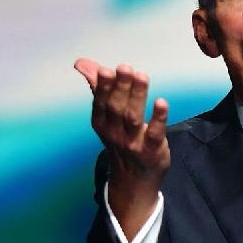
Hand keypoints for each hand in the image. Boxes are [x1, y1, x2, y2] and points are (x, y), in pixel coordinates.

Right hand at [74, 59, 169, 236]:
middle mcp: (114, 132)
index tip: (105, 69)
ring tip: (141, 76)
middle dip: (120, 87)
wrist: (134, 179)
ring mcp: (132, 142)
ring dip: (137, 96)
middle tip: (125, 68)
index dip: (103, 87)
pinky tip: (161, 103)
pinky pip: (155, 134)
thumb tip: (81, 64)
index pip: (101, 102)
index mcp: (101, 122)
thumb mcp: (106, 116)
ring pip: (133, 117)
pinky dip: (158, 118)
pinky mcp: (152, 149)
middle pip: (116, 108)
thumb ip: (98, 87)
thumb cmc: (121, 139)